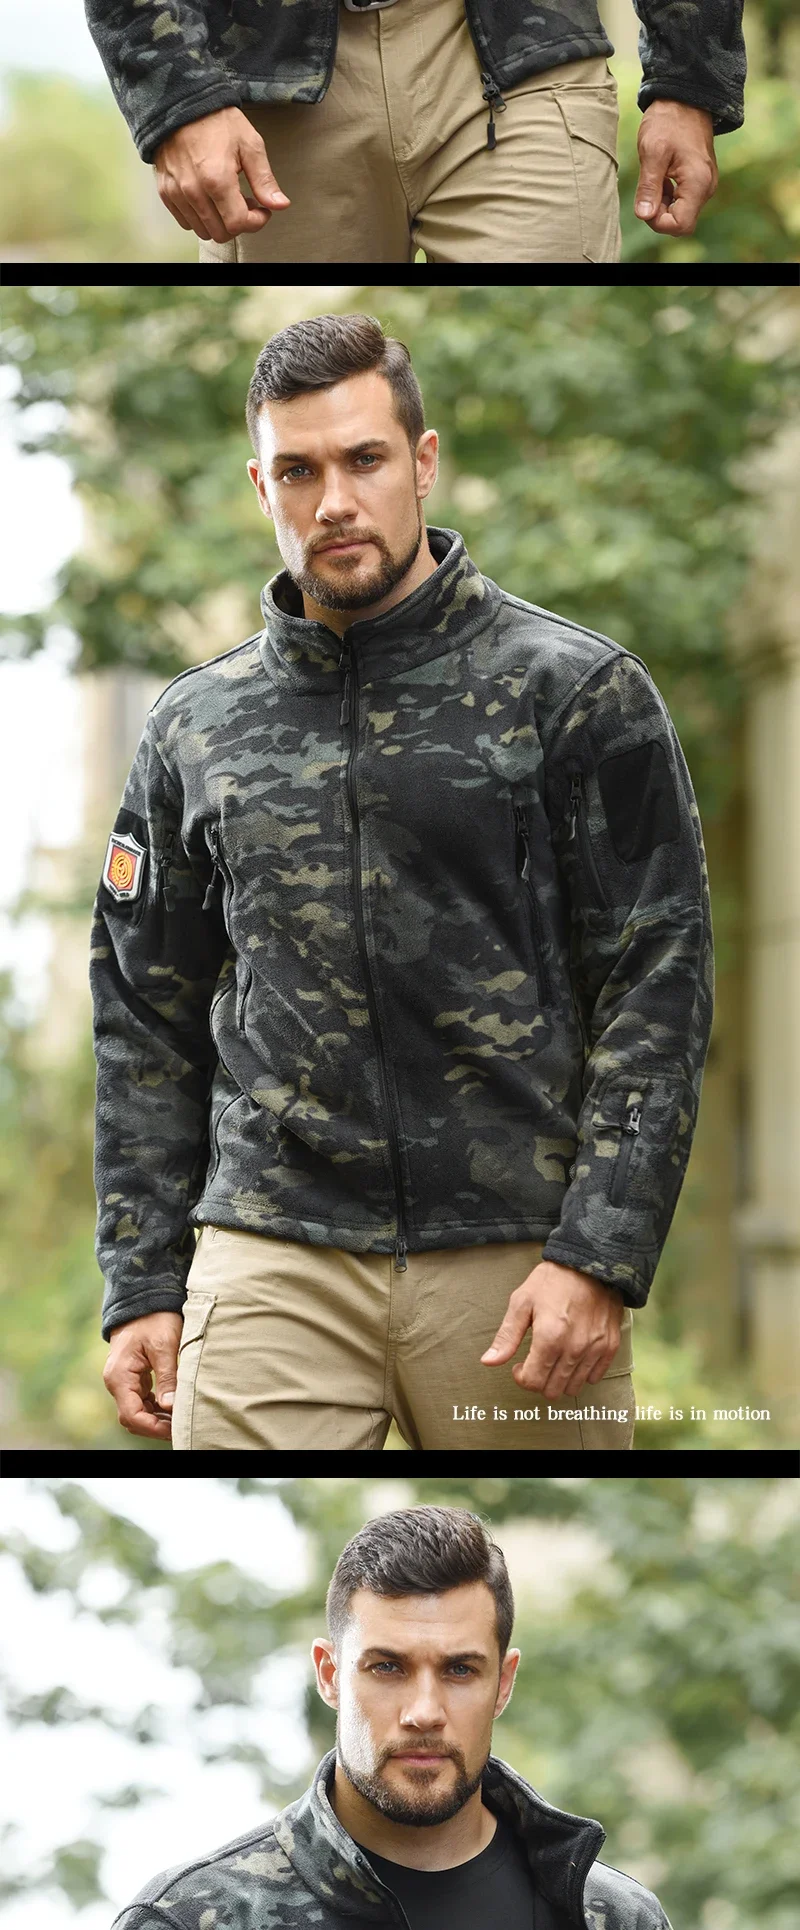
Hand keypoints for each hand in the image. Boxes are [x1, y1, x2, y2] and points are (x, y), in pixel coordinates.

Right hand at [104, 1311, 183, 1438]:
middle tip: (181, 1427)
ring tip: (180, 1419)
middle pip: (132, 1418)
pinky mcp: (131, 1377)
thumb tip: (170, 1406)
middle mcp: (116, 1382)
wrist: (143, 1299)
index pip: (132, 1415)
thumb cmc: (153, 1318)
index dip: (153, 1427)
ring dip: (157, 1419)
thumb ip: (167, 1377)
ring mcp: (122, 1380)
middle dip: (156, 1427)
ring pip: (137, 1411)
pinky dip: (155, 1408)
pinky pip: (140, 1401)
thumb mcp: (164, 1345)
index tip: (175, 1429)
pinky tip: (173, 1407)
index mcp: (120, 1376)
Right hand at [154, 105, 289, 240]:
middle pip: (221, 233)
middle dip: (239, 223)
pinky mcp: (166, 193)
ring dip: (220, 222)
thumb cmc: (216, 121)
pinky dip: (201, 218)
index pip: (238, 224)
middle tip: (246, 203)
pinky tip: (210, 199)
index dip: (256, 222)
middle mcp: (194, 191)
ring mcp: (177, 194)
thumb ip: (264, 180)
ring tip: (227, 200)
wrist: (181, 104)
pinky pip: (186, 222)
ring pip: (204, 231)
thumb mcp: (249, 145)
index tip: (262, 210)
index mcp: (217, 179)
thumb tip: (280, 204)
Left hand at [480, 1260, 624, 1397]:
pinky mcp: (610, 1346)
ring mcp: (594, 1349)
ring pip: (573, 1387)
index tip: (519, 1366)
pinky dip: (581, 1373)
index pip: (532, 1382)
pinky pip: (594, 1377)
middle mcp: (573, 1348)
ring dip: (559, 1379)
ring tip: (553, 1360)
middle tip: (535, 1362)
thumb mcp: (522, 1302)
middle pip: (552, 1390)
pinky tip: (573, 1357)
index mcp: (549, 1338)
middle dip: (539, 1381)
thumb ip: (507, 1336)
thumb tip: (488, 1362)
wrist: (590, 1263)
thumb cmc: (552, 1281)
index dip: (521, 1378)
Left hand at [634, 100, 717, 235]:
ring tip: (655, 178)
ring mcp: (705, 185)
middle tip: (648, 189)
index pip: (679, 225)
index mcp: (698, 183)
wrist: (685, 98)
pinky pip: (684, 201)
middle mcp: (707, 188)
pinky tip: (662, 178)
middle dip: (660, 214)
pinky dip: (669, 196)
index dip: (658, 221)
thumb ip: (648, 187)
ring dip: (663, 204)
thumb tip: (644, 216)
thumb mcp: (652, 151)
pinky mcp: (700, 180)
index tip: (646, 201)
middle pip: (682, 223)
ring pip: (681, 213)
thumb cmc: (668, 121)